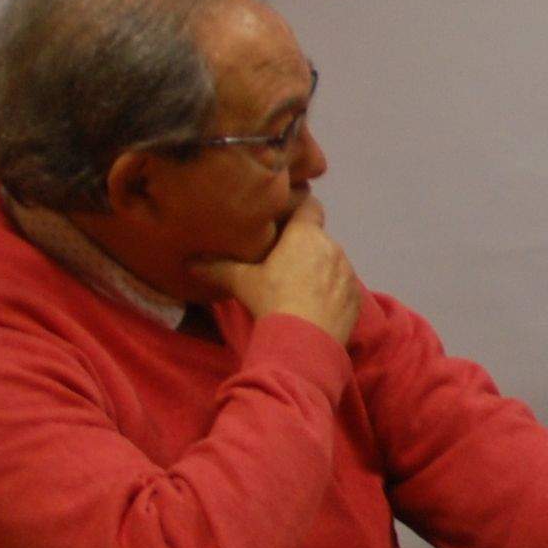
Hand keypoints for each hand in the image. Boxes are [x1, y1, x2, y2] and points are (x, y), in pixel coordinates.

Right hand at [193, 196, 365, 344]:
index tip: (286, 221)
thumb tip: (190, 263)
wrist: (304, 341)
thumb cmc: (272, 301)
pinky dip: (332, 292)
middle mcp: (332, 247)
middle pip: (318, 238)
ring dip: (320, 270)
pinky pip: (344, 287)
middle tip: (283, 263)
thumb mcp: (241, 282)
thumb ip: (217, 268)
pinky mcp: (357, 297)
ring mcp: (348, 272)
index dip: (299, 210)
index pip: (310, 206)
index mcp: (306, 235)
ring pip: (333, 262)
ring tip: (298, 289)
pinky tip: (316, 308)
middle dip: (304, 247)